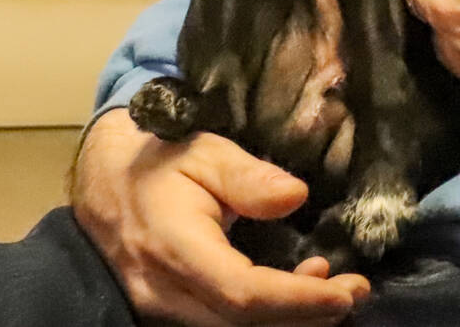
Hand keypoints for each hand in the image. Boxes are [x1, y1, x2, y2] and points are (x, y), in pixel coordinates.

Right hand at [69, 107, 369, 324]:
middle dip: (307, 315)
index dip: (298, 300)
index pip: (242, 294)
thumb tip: (296, 195)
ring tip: (332, 290)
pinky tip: (296, 294)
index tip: (345, 290)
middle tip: (354, 290)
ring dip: (289, 319)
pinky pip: (221, 326)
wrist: (105, 180)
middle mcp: (164, 292)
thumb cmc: (160, 160)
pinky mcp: (169, 314)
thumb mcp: (205, 151)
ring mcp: (161, 310)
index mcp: (173, 247)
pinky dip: (265, 318)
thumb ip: (248, 175)